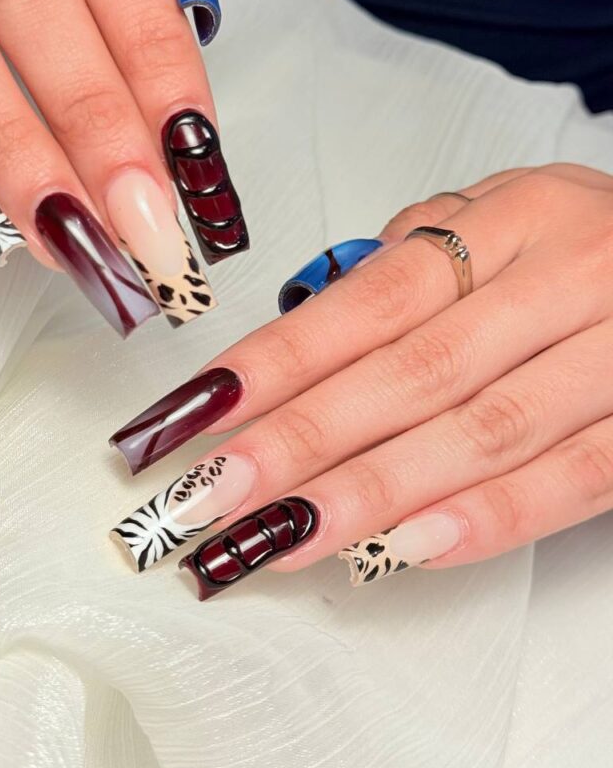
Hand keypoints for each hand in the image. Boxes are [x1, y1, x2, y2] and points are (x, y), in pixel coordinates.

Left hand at [110, 164, 612, 595]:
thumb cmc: (586, 239)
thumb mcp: (504, 214)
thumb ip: (412, 263)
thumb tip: (303, 330)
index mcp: (514, 217)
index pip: (371, 301)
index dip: (276, 364)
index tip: (194, 418)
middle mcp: (568, 278)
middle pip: (413, 373)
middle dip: (299, 441)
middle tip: (207, 494)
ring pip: (483, 433)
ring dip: (369, 495)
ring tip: (274, 537)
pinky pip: (571, 480)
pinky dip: (484, 521)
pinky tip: (397, 552)